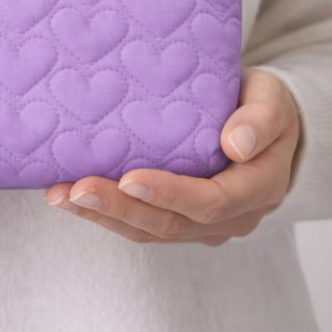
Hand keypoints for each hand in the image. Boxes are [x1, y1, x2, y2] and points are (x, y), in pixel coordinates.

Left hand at [44, 68, 298, 245]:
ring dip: (102, 215)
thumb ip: (261, 119)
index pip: (211, 202)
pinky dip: (103, 212)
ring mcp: (204, 226)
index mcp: (259, 188)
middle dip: (120, 208)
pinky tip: (68, 196)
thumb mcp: (272, 101)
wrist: (263, 125)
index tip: (129, 178)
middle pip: (171, 224)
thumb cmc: (263, 106)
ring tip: (60, 195)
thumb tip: (235, 144)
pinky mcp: (178, 220)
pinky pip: (139, 224)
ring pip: (149, 231)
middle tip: (75, 189)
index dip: (169, 193)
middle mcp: (232, 217)